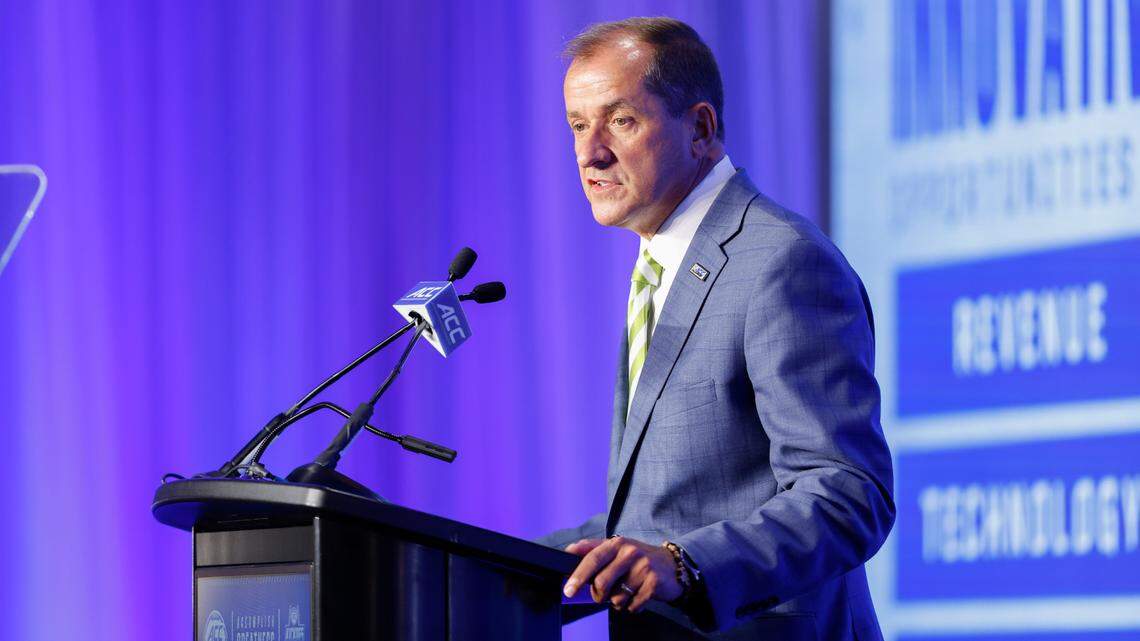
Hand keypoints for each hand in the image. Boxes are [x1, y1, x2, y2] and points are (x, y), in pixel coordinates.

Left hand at [562, 536, 681, 611]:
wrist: (671, 565)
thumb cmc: (637, 558)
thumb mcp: (616, 548)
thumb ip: (592, 548)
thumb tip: (569, 550)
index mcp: (616, 543)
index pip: (592, 559)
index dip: (578, 575)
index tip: (568, 590)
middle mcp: (629, 552)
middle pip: (602, 582)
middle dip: (598, 595)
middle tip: (602, 596)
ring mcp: (643, 567)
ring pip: (617, 597)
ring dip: (617, 601)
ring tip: (626, 592)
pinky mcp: (653, 583)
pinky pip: (632, 605)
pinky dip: (632, 606)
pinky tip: (637, 596)